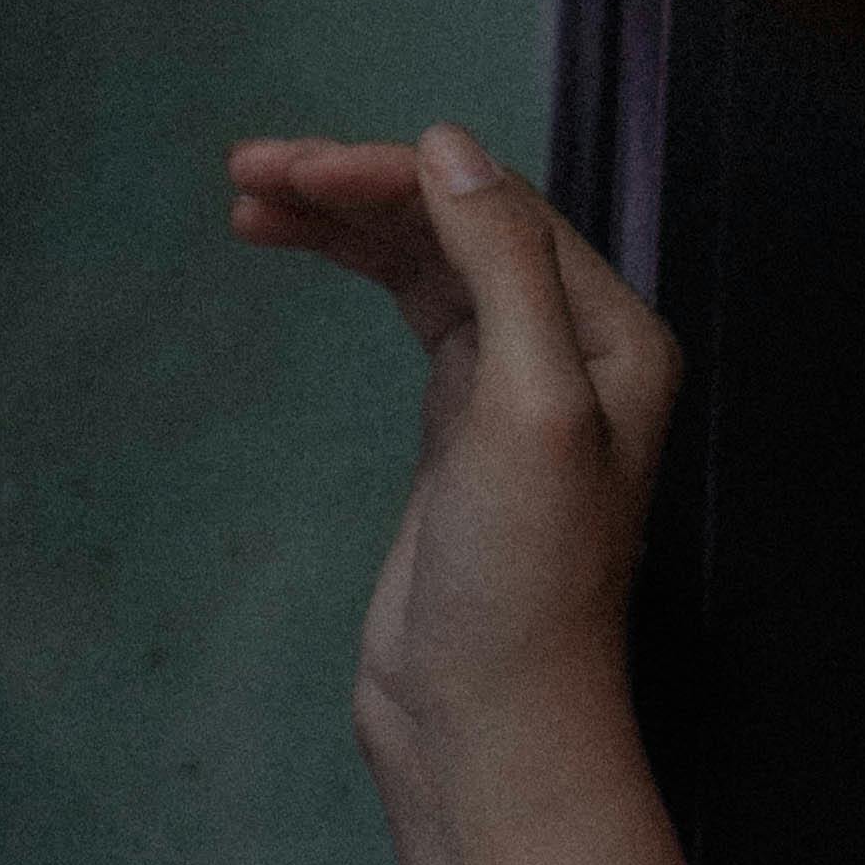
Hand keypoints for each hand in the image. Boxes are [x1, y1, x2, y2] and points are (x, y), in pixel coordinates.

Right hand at [228, 128, 681, 824]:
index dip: (401, 176)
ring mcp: (513, 387)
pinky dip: (352, 272)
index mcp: (615, 335)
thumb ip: (503, 267)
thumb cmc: (526, 579)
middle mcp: (575, 349)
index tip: (300, 170)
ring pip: (426, 264)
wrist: (486, 716)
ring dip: (344, 221)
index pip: (503, 210)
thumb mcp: (528, 405)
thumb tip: (450, 148)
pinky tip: (292, 243)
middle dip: (360, 188)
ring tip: (249, 196)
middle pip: (460, 225)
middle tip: (251, 169)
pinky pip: (411, 313)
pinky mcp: (459, 428)